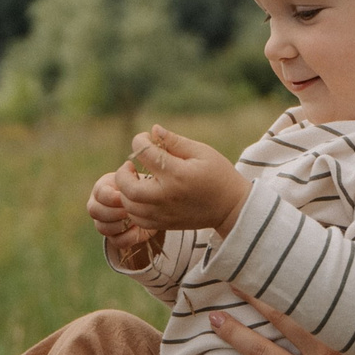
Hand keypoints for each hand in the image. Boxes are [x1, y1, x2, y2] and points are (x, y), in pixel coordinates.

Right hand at [87, 173, 162, 268]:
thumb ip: (131, 174)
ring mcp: (103, 222)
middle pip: (94, 211)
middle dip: (113, 212)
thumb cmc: (140, 186)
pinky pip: (116, 242)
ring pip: (102, 228)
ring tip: (134, 220)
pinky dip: (128, 237)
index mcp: (102, 188)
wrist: (149, 203)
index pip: (99, 194)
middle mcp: (97, 205)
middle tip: (129, 211)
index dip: (112, 197)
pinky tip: (138, 230)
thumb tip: (128, 166)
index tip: (125, 197)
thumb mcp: (136, 177)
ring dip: (120, 225)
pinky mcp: (113, 237)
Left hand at [116, 127, 250, 234]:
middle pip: (128, 187)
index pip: (144, 153)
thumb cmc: (218, 175)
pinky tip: (141, 196)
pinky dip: (132, 207)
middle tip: (131, 166)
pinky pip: (137, 219)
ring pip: (129, 205)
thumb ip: (175, 141)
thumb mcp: (202, 152)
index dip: (140, 140)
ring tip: (136, 180)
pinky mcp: (164, 224)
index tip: (146, 139)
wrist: (231, 208)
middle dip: (123, 173)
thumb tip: (153, 130)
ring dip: (126, 190)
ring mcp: (163, 213)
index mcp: (177, 173)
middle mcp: (166, 196)